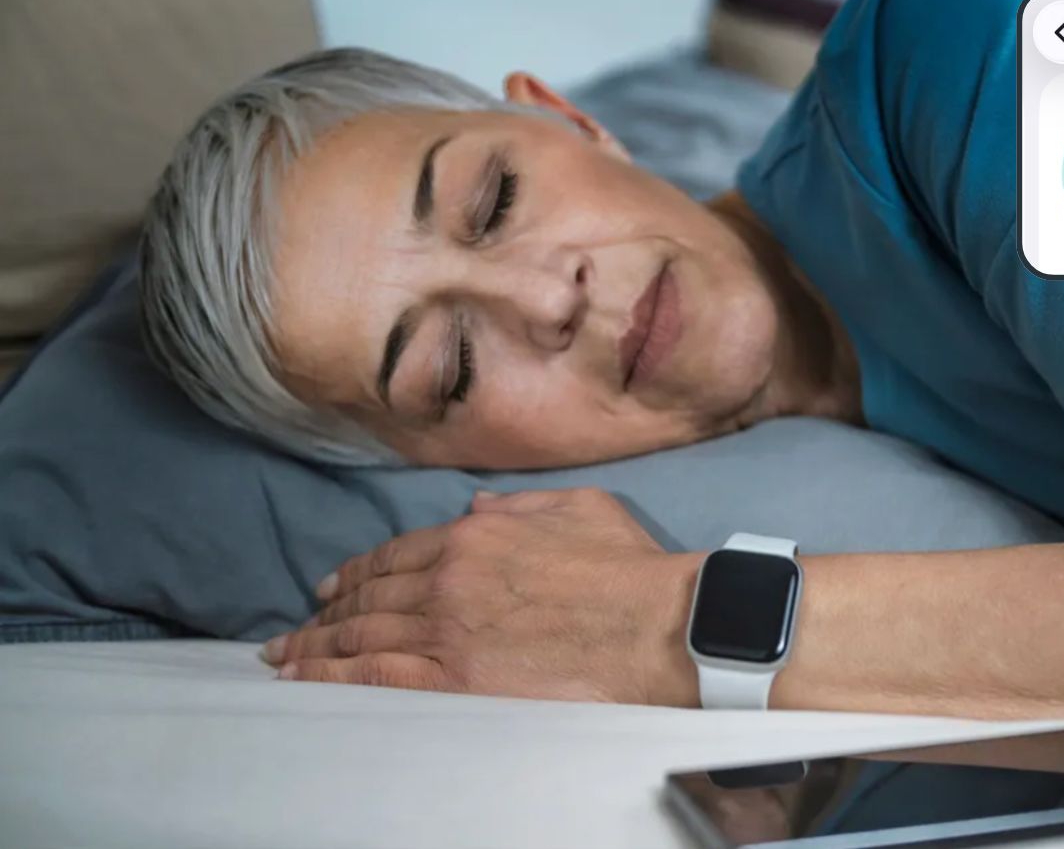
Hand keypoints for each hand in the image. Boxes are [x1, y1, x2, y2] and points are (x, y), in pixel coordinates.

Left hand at [261, 487, 699, 704]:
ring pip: (359, 636)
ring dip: (313, 647)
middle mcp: (446, 579)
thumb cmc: (630, 568)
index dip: (355, 572)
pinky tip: (304, 682)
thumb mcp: (579, 508)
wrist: (657, 626)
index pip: (394, 556)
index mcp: (474, 536)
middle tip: (293, 629)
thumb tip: (477, 507)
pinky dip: (331, 677)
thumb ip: (521, 505)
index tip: (329, 587)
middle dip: (323, 614)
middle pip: (367, 596)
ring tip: (284, 658)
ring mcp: (444, 631)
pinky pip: (372, 678)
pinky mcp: (453, 680)